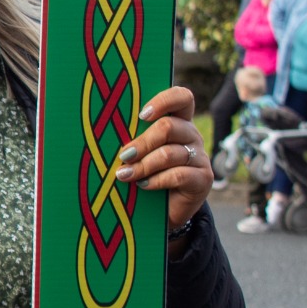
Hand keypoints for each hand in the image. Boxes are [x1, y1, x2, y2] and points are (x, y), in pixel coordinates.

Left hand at [113, 86, 211, 231]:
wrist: (163, 210)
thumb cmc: (144, 174)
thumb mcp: (137, 154)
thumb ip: (130, 138)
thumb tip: (103, 130)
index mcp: (177, 121)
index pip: (182, 98)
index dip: (164, 101)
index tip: (141, 115)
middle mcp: (191, 135)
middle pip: (169, 126)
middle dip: (141, 142)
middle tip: (123, 156)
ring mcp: (200, 156)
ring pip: (170, 153)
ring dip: (143, 165)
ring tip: (124, 175)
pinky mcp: (203, 178)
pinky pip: (179, 175)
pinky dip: (156, 180)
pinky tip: (143, 185)